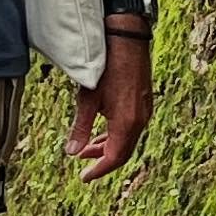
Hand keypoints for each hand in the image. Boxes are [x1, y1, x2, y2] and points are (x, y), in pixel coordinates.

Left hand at [64, 31, 153, 182]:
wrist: (127, 38)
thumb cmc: (107, 65)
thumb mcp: (88, 98)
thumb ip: (81, 127)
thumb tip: (71, 152)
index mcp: (126, 123)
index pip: (114, 158)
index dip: (99, 170)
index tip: (85, 177)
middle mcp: (140, 120)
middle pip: (123, 152)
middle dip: (102, 160)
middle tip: (84, 165)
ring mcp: (144, 110)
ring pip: (128, 139)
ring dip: (109, 146)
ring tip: (88, 147)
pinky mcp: (144, 101)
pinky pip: (132, 127)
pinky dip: (117, 133)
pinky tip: (104, 128)